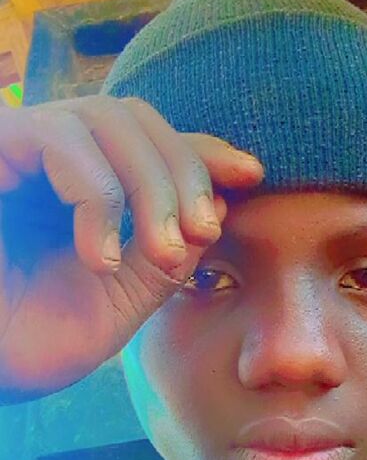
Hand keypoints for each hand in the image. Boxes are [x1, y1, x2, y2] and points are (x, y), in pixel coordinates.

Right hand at [0, 95, 263, 402]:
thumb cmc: (35, 340)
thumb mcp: (123, 298)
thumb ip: (168, 254)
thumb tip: (221, 202)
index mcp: (82, 187)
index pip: (150, 144)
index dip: (201, 151)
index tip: (250, 175)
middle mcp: (49, 159)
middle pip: (136, 119)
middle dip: (184, 173)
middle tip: (203, 234)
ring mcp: (19, 152)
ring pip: (106, 119)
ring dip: (152, 186)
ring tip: (161, 253)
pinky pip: (56, 138)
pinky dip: (95, 194)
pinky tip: (100, 257)